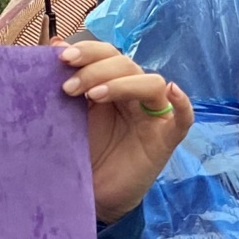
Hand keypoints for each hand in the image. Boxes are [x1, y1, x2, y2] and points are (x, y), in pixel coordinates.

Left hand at [59, 40, 191, 223]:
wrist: (91, 196)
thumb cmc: (83, 154)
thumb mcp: (69, 115)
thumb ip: (68, 82)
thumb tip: (55, 42)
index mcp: (112, 85)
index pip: (108, 55)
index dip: (89, 51)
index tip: (61, 58)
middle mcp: (135, 97)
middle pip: (127, 65)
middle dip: (96, 69)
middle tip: (69, 87)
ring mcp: (153, 117)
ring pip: (151, 84)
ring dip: (122, 83)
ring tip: (93, 96)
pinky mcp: (165, 140)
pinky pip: (183, 119)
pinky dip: (182, 104)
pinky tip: (173, 92)